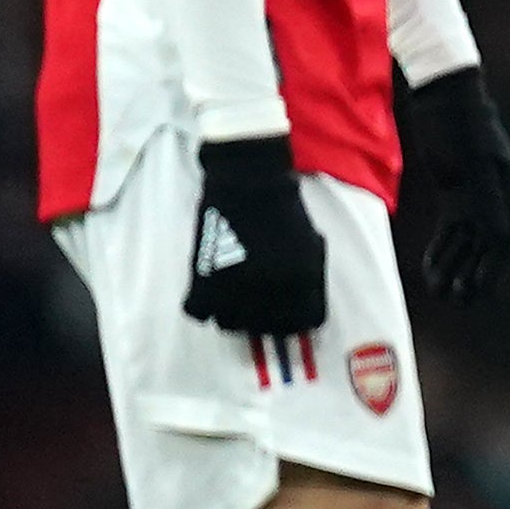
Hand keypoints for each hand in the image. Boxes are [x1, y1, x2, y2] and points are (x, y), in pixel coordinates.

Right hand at [183, 134, 329, 335]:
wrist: (248, 180)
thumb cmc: (284, 210)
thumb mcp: (312, 246)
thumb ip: (310, 281)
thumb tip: (304, 312)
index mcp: (299, 281)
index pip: (304, 322)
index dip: (296, 319)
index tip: (288, 314)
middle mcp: (267, 290)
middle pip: (265, 328)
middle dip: (265, 320)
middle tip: (259, 306)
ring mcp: (232, 285)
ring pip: (229, 324)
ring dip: (233, 315)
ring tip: (234, 298)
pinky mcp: (202, 276)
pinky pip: (198, 311)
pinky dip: (203, 306)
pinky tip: (210, 293)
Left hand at [397, 66, 509, 301]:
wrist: (440, 94)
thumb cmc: (458, 122)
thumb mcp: (472, 161)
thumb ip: (486, 198)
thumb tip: (500, 238)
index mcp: (508, 189)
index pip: (509, 238)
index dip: (498, 269)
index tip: (484, 294)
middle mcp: (496, 196)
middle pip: (490, 245)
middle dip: (475, 275)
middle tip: (458, 301)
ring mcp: (475, 195)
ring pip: (469, 241)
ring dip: (456, 267)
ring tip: (440, 292)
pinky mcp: (456, 192)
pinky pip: (452, 230)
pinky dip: (442, 250)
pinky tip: (429, 269)